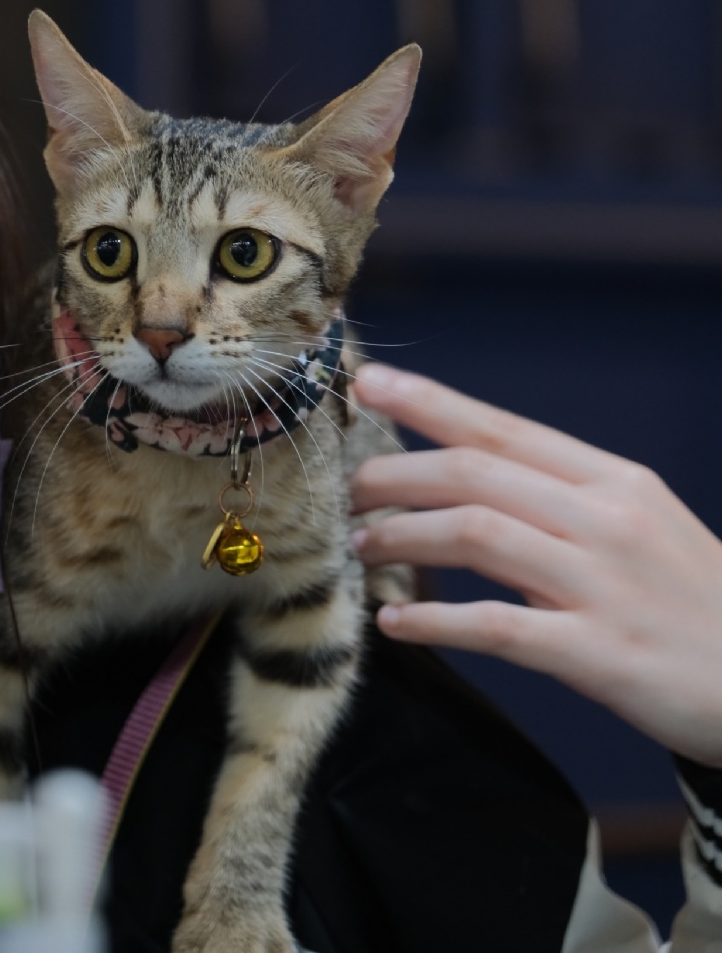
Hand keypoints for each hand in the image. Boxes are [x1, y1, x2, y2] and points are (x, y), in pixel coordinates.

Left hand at [351, 362, 721, 765]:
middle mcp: (607, 519)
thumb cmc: (695, 601)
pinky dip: (436, 619)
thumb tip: (472, 488)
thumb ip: (564, 502)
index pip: (504, 428)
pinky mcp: (598, 653)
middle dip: (397, 473)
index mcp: (614, 481)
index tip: (371, 384)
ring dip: (404, 536)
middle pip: (476, 472)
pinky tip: (396, 621)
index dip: (430, 403)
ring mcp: (603, 585)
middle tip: (350, 487)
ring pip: (476, 534)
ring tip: (362, 546)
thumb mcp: (642, 524)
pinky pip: (497, 626)